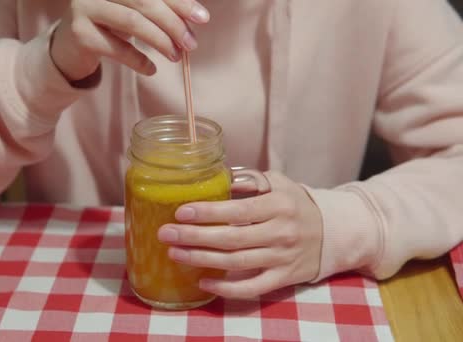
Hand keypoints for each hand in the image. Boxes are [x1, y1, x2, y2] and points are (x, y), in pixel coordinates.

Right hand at [50, 0, 209, 80]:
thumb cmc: (107, 26)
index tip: (202, 18)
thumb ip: (157, 10)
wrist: (67, 48)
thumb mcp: (131, 11)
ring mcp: (85, 8)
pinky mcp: (80, 34)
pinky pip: (117, 48)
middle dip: (173, 23)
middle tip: (191, 44)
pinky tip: (151, 69)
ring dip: (160, 41)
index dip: (180, 2)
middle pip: (144, 1)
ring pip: (132, 22)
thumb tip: (194, 19)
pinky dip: (138, 60)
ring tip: (176, 56)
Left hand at [157, 171, 323, 298]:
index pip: (237, 211)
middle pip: (231, 239)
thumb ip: (250, 180)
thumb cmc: (296, 204)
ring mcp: (282, 258)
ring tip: (174, 253)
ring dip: (201, 260)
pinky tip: (202, 281)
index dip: (207, 213)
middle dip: (194, 237)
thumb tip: (218, 177)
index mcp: (278, 205)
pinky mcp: (283, 278)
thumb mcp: (279, 183)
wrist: (333, 232)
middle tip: (166, 234)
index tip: (180, 212)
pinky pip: (252, 288)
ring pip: (236, 263)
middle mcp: (280, 233)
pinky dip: (227, 288)